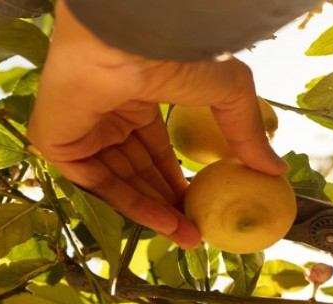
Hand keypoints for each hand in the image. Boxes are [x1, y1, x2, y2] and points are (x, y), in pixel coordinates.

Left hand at [28, 0, 286, 247]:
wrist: (130, 40)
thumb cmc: (177, 54)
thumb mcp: (227, 95)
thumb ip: (246, 134)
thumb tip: (276, 169)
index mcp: (137, 95)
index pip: (154, 147)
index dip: (177, 178)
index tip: (202, 203)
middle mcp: (107, 113)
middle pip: (137, 168)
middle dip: (168, 201)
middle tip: (198, 228)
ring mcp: (81, 127)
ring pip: (119, 180)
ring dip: (156, 211)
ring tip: (190, 236)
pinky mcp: (56, 141)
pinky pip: (97, 183)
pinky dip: (133, 207)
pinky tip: (167, 225)